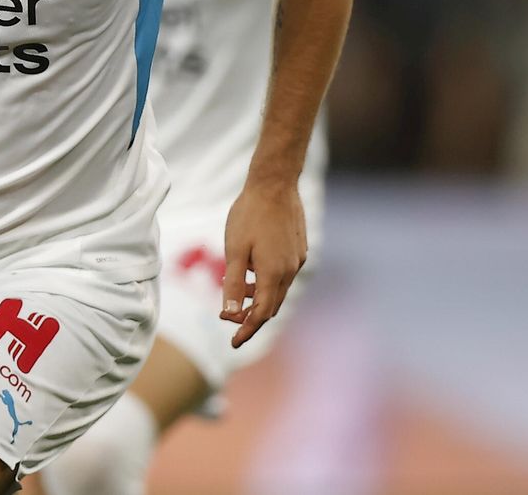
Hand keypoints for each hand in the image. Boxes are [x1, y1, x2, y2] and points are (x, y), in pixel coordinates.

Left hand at [220, 181, 306, 347]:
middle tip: (229, 320)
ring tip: (237, 298)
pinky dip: (267, 283)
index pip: (260, 314)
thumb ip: (234, 283)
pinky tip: (252, 274)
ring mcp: (297, 260)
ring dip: (259, 299)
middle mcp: (290, 271)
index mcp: (273, 273)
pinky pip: (283, 275)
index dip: (246, 330)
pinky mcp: (299, 250)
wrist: (276, 183)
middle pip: (271, 306)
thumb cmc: (249, 214)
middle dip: (251, 318)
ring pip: (278, 291)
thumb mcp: (234, 249)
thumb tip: (231, 312)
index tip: (233, 343)